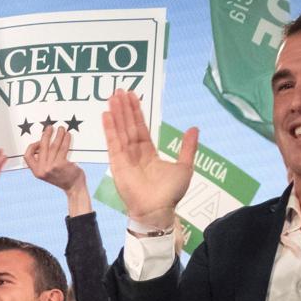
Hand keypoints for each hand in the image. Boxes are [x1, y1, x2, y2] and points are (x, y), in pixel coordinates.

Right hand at [25, 126, 85, 194]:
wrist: (73, 187)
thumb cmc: (62, 178)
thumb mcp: (47, 172)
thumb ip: (43, 161)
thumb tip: (42, 144)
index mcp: (37, 172)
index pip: (27, 156)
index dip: (32, 146)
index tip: (38, 141)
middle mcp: (43, 170)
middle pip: (42, 147)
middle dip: (46, 134)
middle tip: (50, 128)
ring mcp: (52, 167)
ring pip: (54, 145)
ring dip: (58, 135)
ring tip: (61, 129)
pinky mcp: (61, 164)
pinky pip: (63, 148)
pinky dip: (66, 140)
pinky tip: (67, 135)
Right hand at [102, 90, 197, 227]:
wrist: (157, 209)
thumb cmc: (171, 192)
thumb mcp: (185, 166)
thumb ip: (187, 147)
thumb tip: (193, 128)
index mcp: (149, 153)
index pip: (141, 128)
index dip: (137, 112)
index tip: (132, 97)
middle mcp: (135, 153)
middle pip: (129, 126)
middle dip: (124, 108)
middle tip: (119, 90)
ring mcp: (125, 158)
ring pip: (120, 131)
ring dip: (116, 114)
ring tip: (112, 96)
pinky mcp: (117, 163)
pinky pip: (113, 143)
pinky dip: (109, 129)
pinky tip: (106, 115)